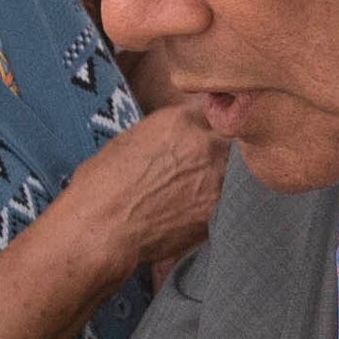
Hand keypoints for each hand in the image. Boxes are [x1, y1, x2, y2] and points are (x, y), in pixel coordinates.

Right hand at [65, 103, 227, 281]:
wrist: (101, 228)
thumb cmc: (100, 187)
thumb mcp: (128, 142)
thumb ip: (162, 134)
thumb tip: (174, 140)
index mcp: (178, 121)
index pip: (212, 110)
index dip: (208, 124)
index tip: (205, 135)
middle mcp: (203, 143)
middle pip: (231, 138)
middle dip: (223, 149)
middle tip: (208, 165)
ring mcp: (215, 177)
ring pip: (238, 170)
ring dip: (227, 176)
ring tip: (205, 189)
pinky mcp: (217, 210)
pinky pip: (231, 200)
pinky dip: (222, 203)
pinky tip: (200, 210)